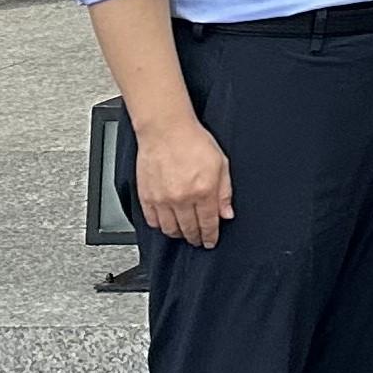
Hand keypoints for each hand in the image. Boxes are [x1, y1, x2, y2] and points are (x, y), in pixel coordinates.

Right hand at [133, 114, 234, 247]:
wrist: (166, 131)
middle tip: (198, 240)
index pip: (208, 223)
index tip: (210, 242)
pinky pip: (152, 221)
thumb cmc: (193, 142)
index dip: (210, 236)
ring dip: (179, 234)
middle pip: (189, 229)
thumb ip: (225, 192)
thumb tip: (226, 213)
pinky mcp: (146, 197)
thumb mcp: (221, 164)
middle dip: (195, 238)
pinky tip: (167, 224)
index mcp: (203, 191)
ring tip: (185, 233)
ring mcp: (161, 199)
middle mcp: (181, 198)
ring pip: (170, 229)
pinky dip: (160, 226)